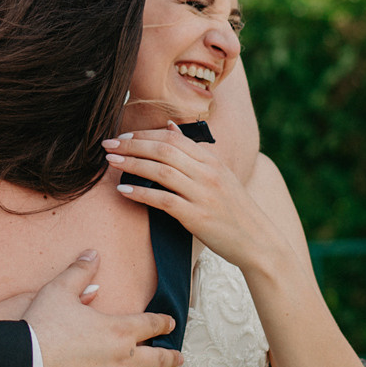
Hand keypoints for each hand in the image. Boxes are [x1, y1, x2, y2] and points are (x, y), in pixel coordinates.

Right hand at [21, 251, 180, 366]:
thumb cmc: (42, 327)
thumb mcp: (59, 291)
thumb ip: (80, 272)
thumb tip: (93, 252)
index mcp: (120, 330)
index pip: (150, 323)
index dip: (163, 322)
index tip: (171, 323)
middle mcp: (126, 360)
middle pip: (158, 359)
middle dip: (171, 358)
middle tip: (179, 359)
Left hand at [104, 126, 286, 274]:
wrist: (257, 240)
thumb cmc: (234, 208)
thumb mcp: (220, 173)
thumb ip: (194, 152)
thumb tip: (170, 126)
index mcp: (212, 160)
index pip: (172, 137)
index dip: (144, 134)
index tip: (122, 136)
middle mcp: (207, 172)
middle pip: (163, 149)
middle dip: (132, 145)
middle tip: (108, 145)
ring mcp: (203, 194)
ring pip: (161, 171)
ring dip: (132, 164)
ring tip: (111, 162)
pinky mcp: (197, 217)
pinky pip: (163, 200)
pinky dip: (141, 193)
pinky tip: (123, 190)